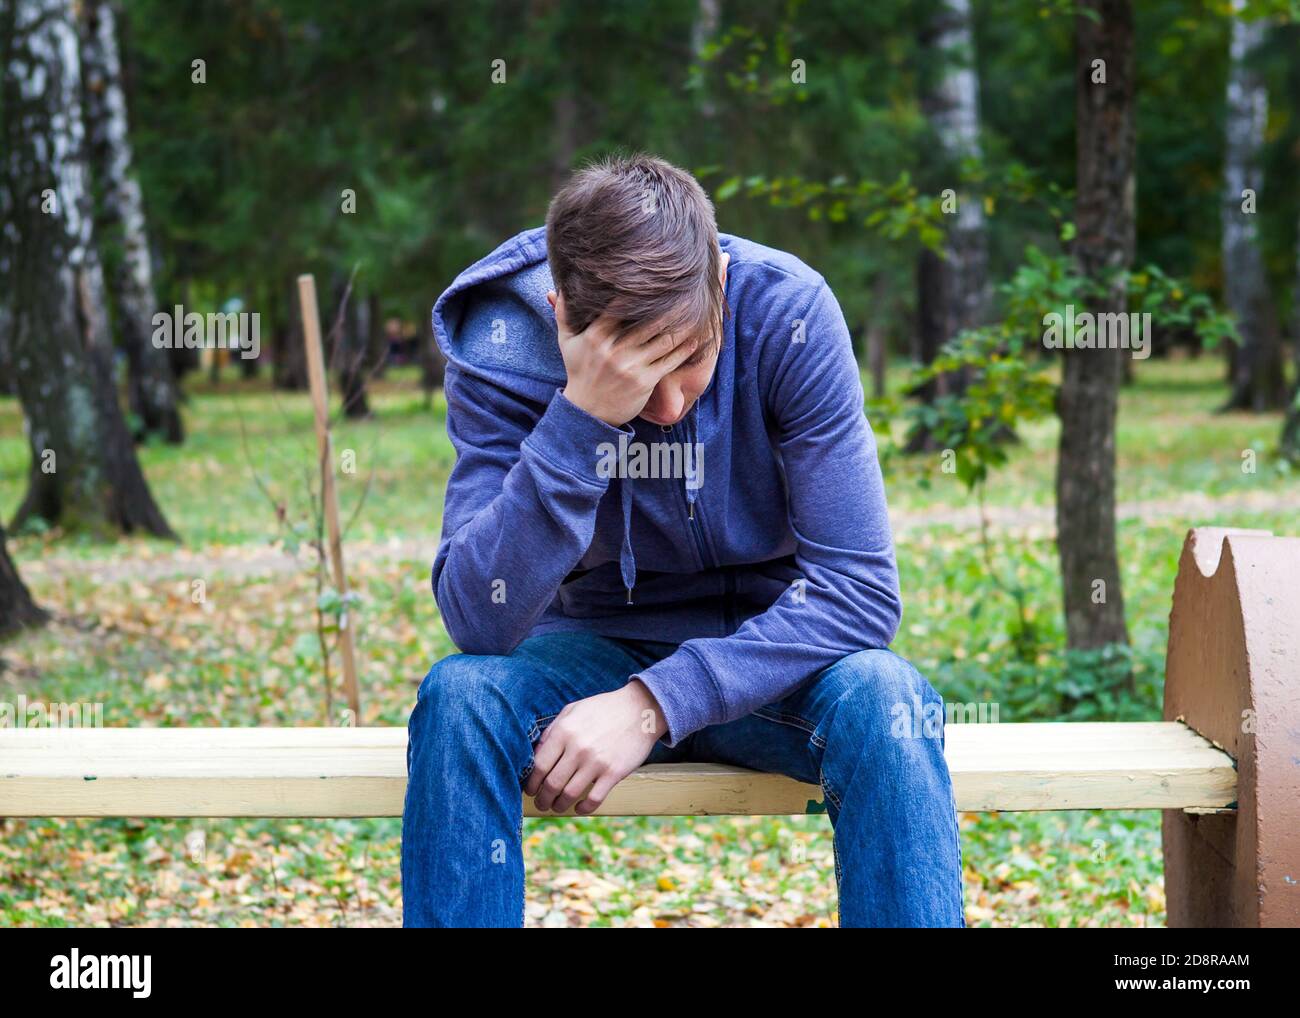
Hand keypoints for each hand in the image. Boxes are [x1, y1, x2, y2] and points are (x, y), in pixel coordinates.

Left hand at [524, 680, 666, 814]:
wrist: (640, 709)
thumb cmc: (603, 709)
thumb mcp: (572, 710)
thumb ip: (552, 731)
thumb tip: (535, 755)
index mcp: (564, 732)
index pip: (539, 765)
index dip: (531, 783)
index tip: (530, 790)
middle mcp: (577, 748)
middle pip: (551, 784)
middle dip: (542, 799)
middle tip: (541, 803)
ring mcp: (596, 762)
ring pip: (569, 794)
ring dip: (559, 806)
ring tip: (557, 807)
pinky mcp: (614, 773)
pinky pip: (594, 799)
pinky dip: (583, 808)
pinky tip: (579, 808)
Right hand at [548, 291, 698, 425]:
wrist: (588, 413)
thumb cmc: (579, 373)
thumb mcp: (566, 343)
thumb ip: (562, 315)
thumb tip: (556, 289)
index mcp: (596, 336)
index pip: (620, 307)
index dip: (639, 293)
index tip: (655, 281)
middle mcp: (614, 350)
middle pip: (648, 321)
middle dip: (669, 306)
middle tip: (685, 292)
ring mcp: (631, 366)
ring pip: (663, 340)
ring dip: (681, 326)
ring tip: (694, 312)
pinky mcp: (645, 381)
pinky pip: (669, 361)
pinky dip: (684, 349)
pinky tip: (694, 339)